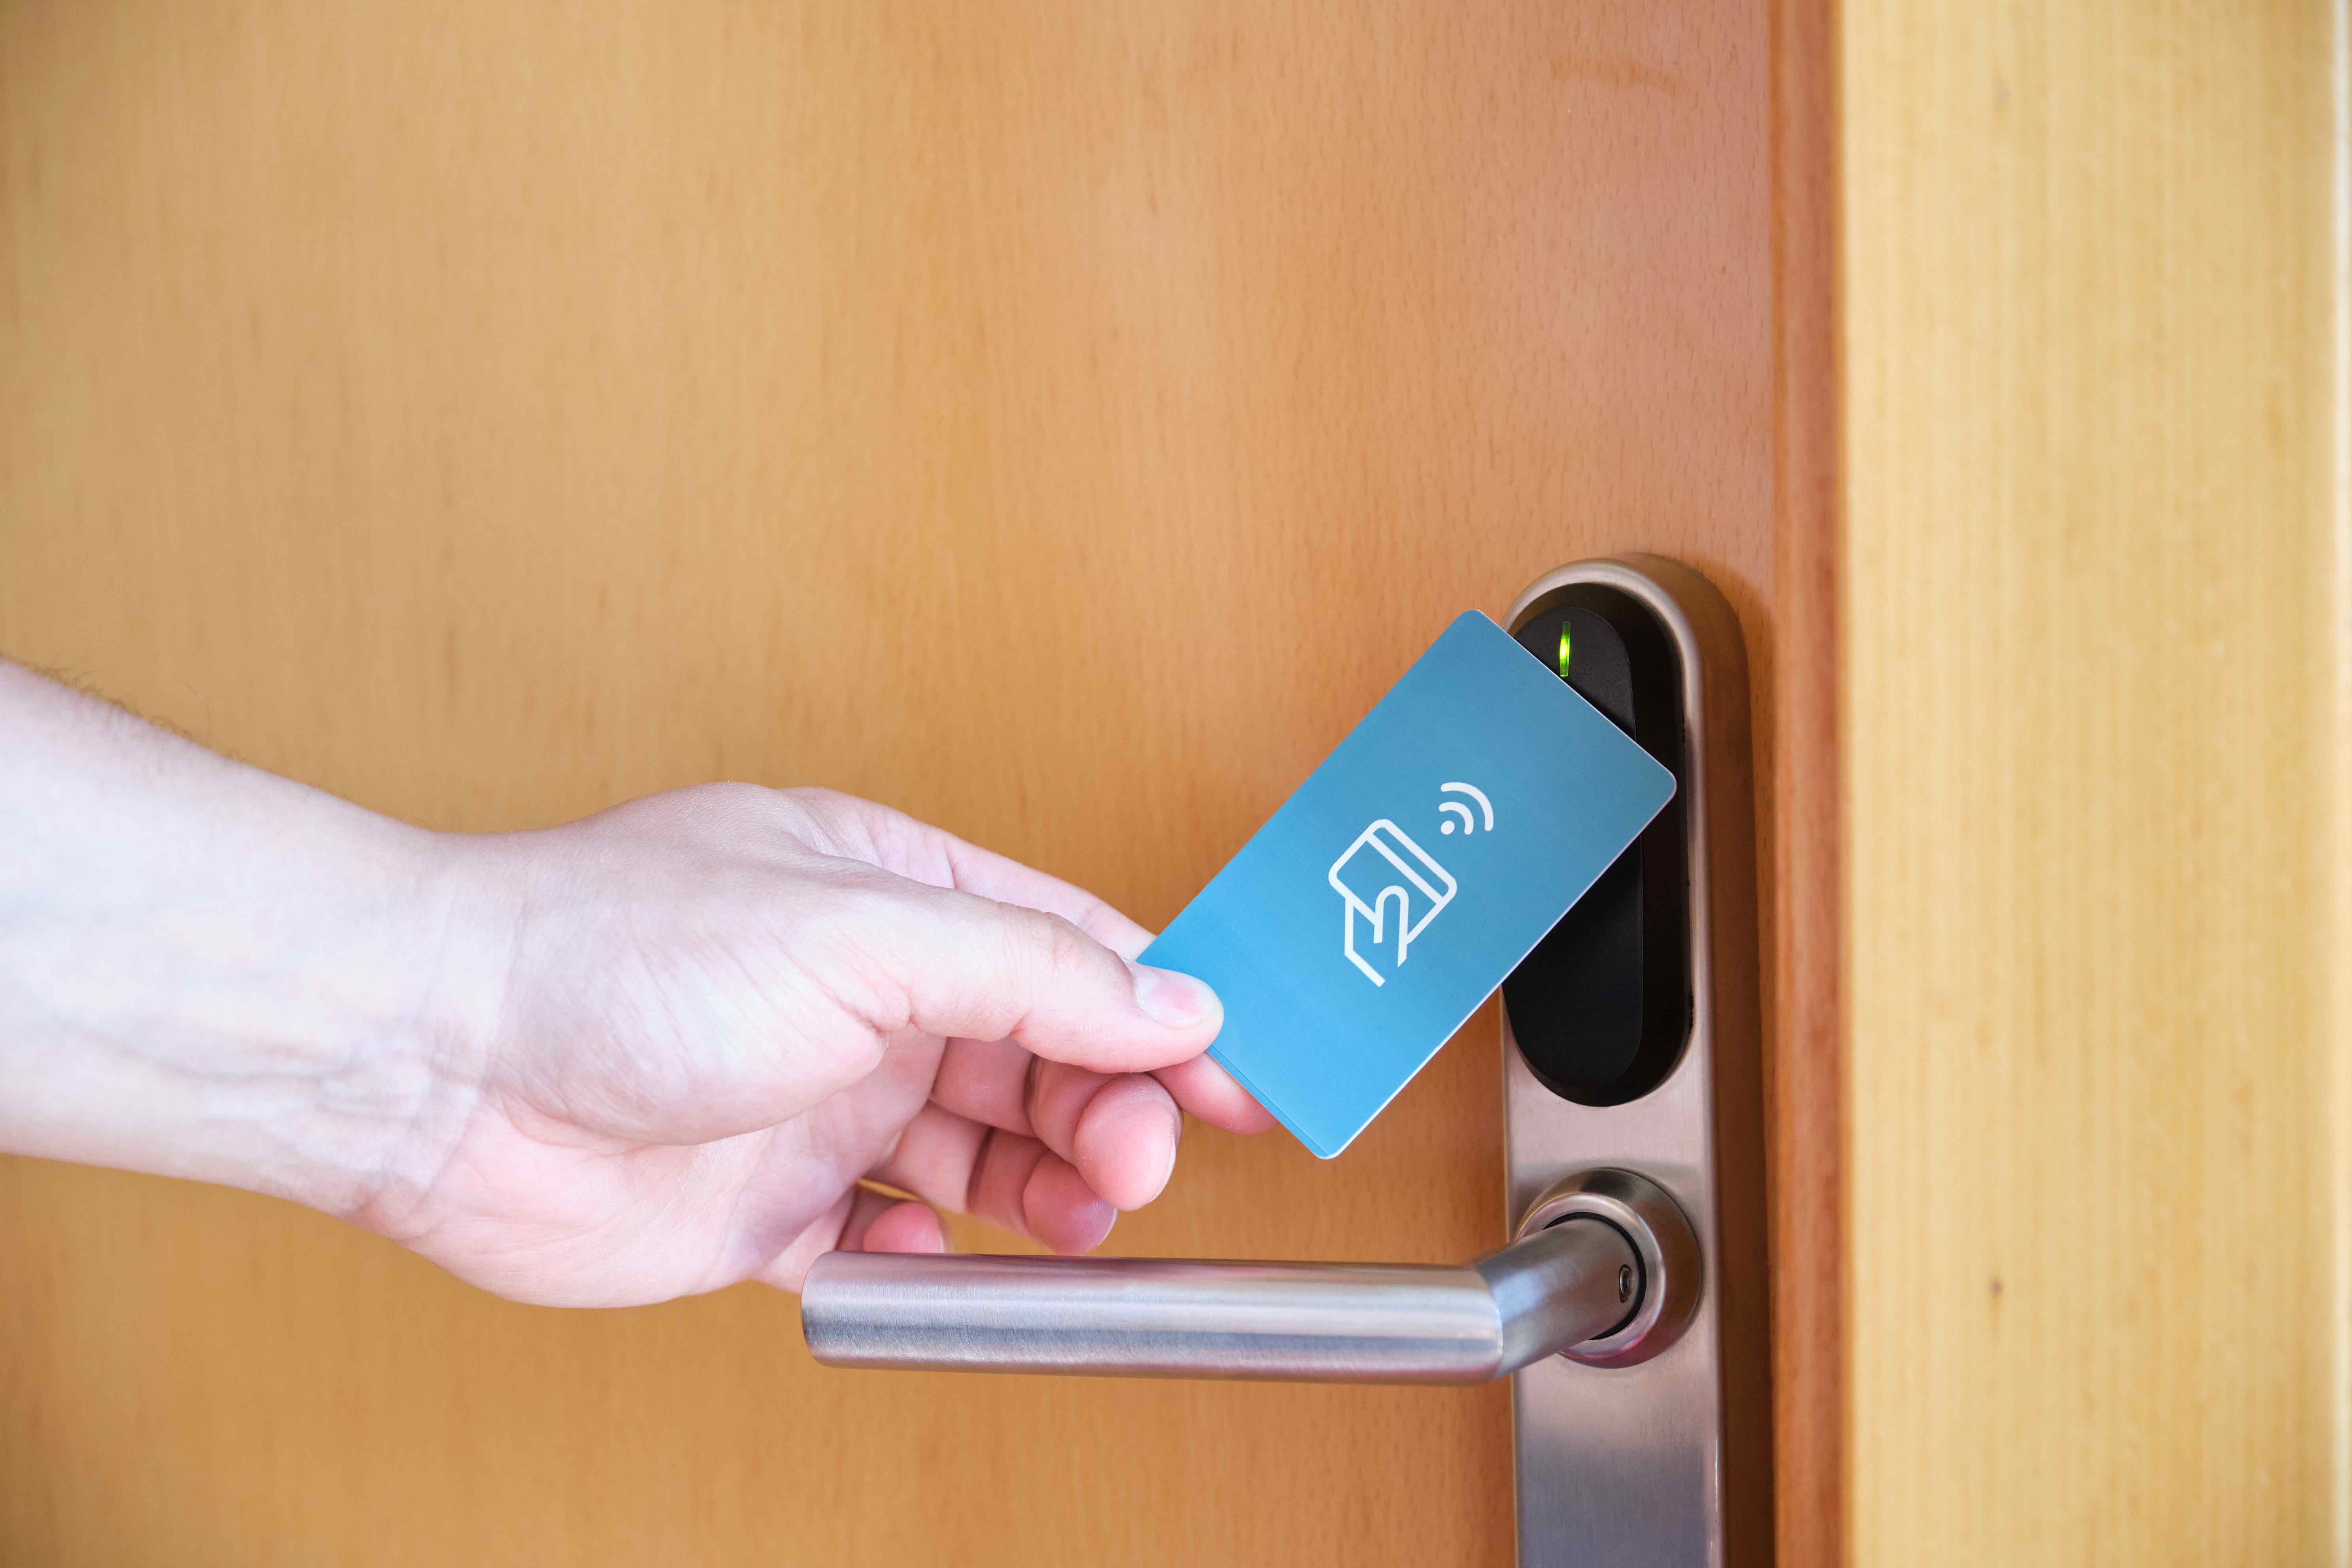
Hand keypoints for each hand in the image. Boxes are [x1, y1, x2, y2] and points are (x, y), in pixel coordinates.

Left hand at [365, 785, 1271, 1305]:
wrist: (434, 1065)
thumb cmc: (613, 955)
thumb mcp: (861, 930)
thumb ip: (1029, 968)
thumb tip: (1172, 998)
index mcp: (893, 891)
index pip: (1073, 947)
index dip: (1167, 1012)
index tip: (1241, 1078)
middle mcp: (863, 995)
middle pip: (1042, 1059)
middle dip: (1110, 1111)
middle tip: (1136, 1161)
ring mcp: (817, 1101)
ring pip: (979, 1158)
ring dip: (1044, 1192)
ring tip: (1073, 1220)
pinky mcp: (764, 1206)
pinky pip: (884, 1245)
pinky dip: (926, 1260)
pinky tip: (928, 1256)